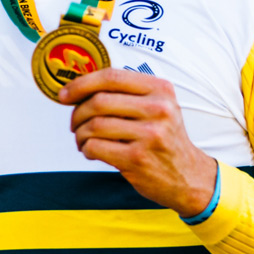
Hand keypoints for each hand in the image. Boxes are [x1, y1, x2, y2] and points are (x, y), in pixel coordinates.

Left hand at [58, 68, 217, 215]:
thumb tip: (78, 87)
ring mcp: (149, 134)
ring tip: (83, 140)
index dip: (81, 83)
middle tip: (74, 123)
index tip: (65, 94)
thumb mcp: (158, 107)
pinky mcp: (138, 158)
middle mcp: (158, 109)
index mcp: (160, 90)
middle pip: (99, 101)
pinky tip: (92, 152)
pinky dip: (86, 149)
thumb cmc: (164, 139)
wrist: (189, 177)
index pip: (111, 76)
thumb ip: (127, 93)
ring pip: (94, 125)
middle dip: (77, 113)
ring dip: (80, 134)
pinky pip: (96, 147)